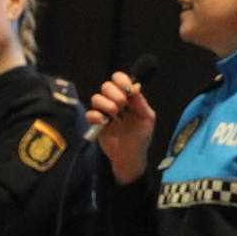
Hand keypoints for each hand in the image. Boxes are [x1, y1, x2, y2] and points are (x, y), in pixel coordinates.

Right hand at [87, 70, 156, 184]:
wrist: (131, 156)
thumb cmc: (141, 136)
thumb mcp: (147, 119)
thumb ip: (141, 102)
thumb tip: (135, 86)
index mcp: (128, 98)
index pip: (120, 79)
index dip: (121, 79)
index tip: (126, 88)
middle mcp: (114, 101)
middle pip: (106, 86)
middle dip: (115, 93)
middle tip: (123, 105)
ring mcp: (104, 112)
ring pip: (96, 98)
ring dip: (106, 104)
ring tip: (116, 115)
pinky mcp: (96, 124)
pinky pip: (90, 114)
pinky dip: (96, 116)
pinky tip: (106, 123)